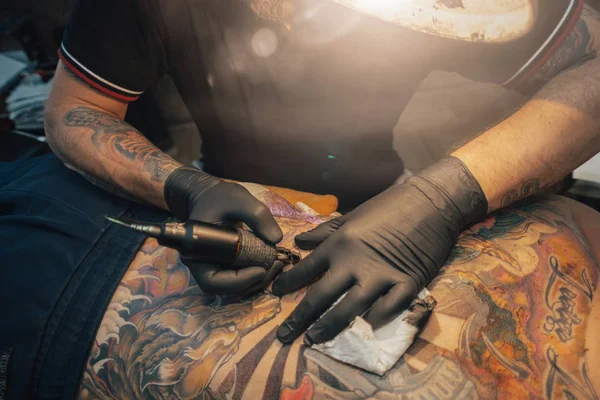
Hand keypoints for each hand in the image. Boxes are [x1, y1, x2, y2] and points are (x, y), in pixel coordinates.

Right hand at [164, 167, 282, 294]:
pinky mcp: (224, 263)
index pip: (212, 281)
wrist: (210, 195)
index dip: (237, 281)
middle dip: (252, 282)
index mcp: (196, 251)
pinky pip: (238, 276)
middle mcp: (202, 263)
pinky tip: (270, 262)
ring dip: (256, 280)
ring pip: (233, 285)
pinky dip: (255, 273)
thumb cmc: (219, 196)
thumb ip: (257, 216)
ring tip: (276, 264)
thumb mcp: (239, 200)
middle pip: (224, 287)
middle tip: (275, 266)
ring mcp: (213, 265)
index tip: (261, 269)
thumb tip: (277, 238)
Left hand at [272, 157, 486, 344]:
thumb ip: (325, 232)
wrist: (431, 201)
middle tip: (284, 335)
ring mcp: (381, 275)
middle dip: (300, 318)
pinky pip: (388, 309)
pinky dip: (377, 319)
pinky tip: (367, 327)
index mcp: (339, 244)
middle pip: (321, 296)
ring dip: (329, 327)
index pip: (306, 268)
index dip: (287, 284)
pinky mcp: (407, 283)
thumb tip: (299, 242)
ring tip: (314, 340)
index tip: (274, 294)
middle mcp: (354, 262)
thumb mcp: (352, 215)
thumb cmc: (388, 206)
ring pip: (349, 309)